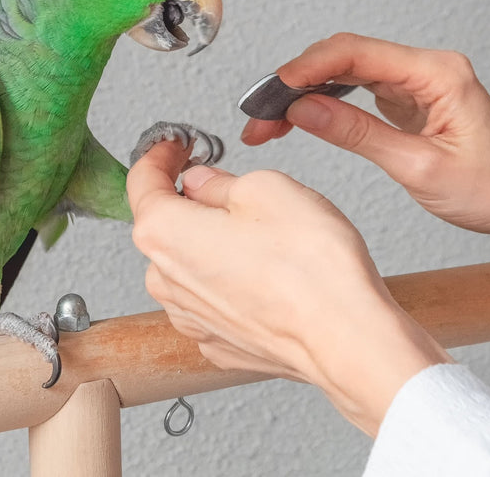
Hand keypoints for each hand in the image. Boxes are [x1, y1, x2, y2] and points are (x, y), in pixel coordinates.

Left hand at [127, 139, 450, 435]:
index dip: (159, 156)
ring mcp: (193, 318)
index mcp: (165, 233)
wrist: (346, 340)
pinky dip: (232, 282)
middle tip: (229, 186)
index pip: (142, 183)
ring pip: (190, 265)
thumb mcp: (266, 188)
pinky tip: (268, 274)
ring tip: (264, 238)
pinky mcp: (220, 343)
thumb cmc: (312, 269)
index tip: (174, 147)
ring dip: (213, 245)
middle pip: (165, 226)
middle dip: (190, 201)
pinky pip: (214, 299)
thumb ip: (220, 183)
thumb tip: (205, 184)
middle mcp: (167, 281)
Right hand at [241, 33, 489, 271]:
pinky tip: (299, 119)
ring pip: (345, 71)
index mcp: (438, 74)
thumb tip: (305, 109)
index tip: (273, 91)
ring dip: (305, 92)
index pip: (357, 53)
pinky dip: (324, 102)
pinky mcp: (408, 98)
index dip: (307, 68)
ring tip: (269, 122)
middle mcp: (426, 68)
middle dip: (296, 81)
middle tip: (259, 115)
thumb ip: (358, 134)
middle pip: (345, 57)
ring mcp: (417, 81)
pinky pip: (357, 89)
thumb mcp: (419, 168)